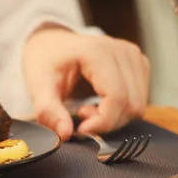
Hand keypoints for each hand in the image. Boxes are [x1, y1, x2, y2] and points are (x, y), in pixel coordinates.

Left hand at [23, 28, 149, 140]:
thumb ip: (49, 111)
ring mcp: (134, 57)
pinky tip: (98, 102)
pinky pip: (139, 100)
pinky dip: (119, 111)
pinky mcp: (139, 65)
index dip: (102, 122)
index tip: (80, 130)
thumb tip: (65, 134)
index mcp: (98, 52)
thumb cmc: (44, 62)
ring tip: (86, 108)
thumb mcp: (38, 87)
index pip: (117, 98)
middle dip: (106, 122)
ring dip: (113, 118)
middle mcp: (123, 51)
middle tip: (79, 116)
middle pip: (132, 105)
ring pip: (138, 106)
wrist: (51, 43)